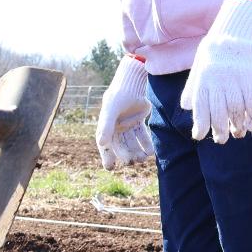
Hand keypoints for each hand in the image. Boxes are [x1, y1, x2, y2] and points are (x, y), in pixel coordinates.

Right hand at [95, 55, 152, 169]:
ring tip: (142, 159)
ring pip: (132, 143)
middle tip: (131, 162)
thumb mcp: (111, 110)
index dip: (107, 157)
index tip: (110, 168)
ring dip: (136, 151)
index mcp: (105, 127)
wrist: (132, 83)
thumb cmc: (118, 95)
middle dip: (125, 155)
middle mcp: (116, 127)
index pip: (105, 146)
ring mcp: (127, 125)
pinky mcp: (138, 122)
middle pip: (120, 146)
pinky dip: (146, 144)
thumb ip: (106, 126)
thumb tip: (101, 144)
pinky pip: (142, 136)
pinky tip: (150, 152)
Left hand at [189, 0, 251, 143]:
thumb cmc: (214, 53)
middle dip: (219, 130)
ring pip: (235, 110)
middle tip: (220, 140)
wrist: (234, 34)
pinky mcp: (250, 78)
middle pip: (218, 112)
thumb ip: (192, 87)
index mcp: (203, 80)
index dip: (199, 124)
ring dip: (237, 125)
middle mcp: (217, 82)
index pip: (200, 107)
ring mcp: (234, 80)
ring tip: (237, 133)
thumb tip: (185, 107)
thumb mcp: (198, 67)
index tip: (199, 136)